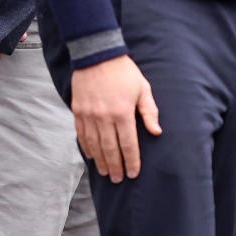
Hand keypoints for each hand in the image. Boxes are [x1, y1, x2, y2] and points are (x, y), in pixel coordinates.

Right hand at [70, 54, 161, 181]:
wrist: (97, 55)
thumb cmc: (124, 72)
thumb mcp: (143, 89)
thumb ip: (149, 112)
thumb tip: (157, 132)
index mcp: (123, 113)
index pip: (128, 145)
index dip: (131, 161)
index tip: (133, 173)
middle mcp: (104, 117)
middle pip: (110, 149)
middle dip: (115, 167)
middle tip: (118, 179)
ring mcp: (89, 115)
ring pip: (94, 145)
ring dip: (100, 161)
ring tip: (105, 173)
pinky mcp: (78, 111)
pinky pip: (81, 135)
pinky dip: (86, 148)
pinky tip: (91, 156)